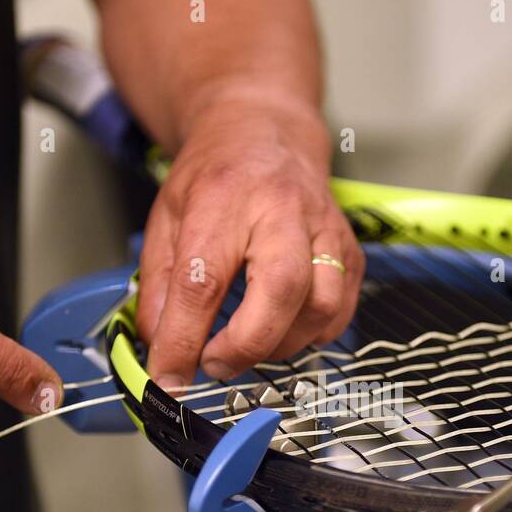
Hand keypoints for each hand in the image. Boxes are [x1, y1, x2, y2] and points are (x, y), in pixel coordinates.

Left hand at [136, 97, 363, 389]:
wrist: (266, 133)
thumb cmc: (216, 177)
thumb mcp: (166, 219)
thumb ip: (160, 287)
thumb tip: (163, 351)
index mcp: (224, 199)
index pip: (203, 280)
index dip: (184, 340)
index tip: (169, 377)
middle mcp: (282, 210)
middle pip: (281, 289)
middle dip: (245, 343)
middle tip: (214, 364)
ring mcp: (325, 230)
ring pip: (320, 307)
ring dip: (278, 344)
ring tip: (245, 344)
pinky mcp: (351, 251)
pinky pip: (339, 312)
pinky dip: (308, 336)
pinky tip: (279, 329)